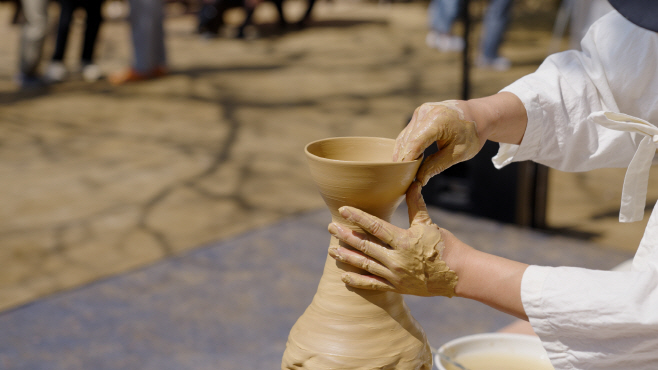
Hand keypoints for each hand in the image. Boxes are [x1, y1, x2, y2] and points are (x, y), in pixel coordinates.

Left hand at [327, 182, 457, 296]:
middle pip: (364, 245)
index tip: (343, 209)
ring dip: (346, 256)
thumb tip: (413, 182)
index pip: (375, 226)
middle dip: (345, 235)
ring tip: (331, 249)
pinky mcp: (396, 287)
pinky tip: (343, 276)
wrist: (458, 274)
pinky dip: (357, 281)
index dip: (358, 217)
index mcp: (403, 240)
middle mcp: (396, 258)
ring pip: (364, 264)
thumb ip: (416, 204)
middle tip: (330, 227)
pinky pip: (372, 284)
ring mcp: (395, 275)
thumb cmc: (445, 246)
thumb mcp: (428, 224)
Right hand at [393, 101, 481, 184]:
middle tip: (403, 178)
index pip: (415, 144)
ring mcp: (421, 111)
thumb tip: (418, 179)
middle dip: (403, 160)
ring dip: (402, 154)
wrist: (479, 114)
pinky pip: (408, 133)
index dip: (407, 161)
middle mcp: (425, 112)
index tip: (402, 176)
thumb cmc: (472, 134)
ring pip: (404, 137)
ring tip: (403, 171)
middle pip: (407, 141)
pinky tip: (405, 160)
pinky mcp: (419, 114)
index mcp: (438, 121)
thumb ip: (437, 166)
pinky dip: (406, 146)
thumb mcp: (459, 153)